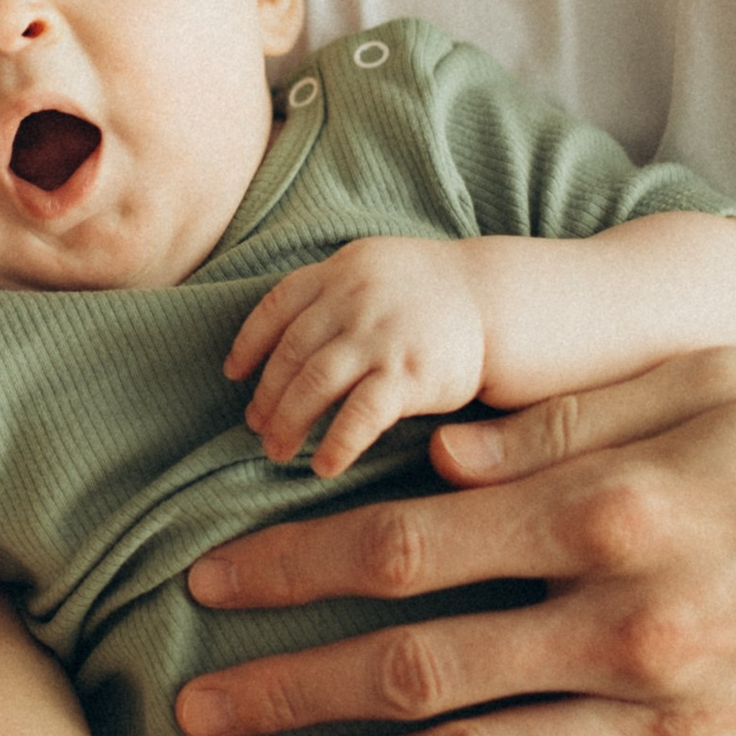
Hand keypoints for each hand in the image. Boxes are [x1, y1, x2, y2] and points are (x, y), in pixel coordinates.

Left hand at [179, 347, 735, 735]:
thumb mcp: (714, 382)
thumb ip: (565, 423)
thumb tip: (432, 449)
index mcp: (612, 511)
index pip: (400, 546)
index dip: (286, 568)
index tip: (202, 583)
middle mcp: (626, 626)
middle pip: (410, 671)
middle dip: (285, 694)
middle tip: (191, 714)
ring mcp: (670, 721)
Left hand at [222, 237, 488, 474]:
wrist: (501, 303)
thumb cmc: (434, 296)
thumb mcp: (378, 271)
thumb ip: (334, 294)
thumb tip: (282, 342)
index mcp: (343, 269)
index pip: (277, 306)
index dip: (249, 343)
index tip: (234, 373)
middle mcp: (355, 298)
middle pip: (290, 352)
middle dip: (267, 395)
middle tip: (255, 426)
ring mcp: (381, 336)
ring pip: (313, 384)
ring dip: (288, 422)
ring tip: (277, 451)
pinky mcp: (409, 374)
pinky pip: (359, 415)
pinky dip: (336, 443)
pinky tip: (323, 466)